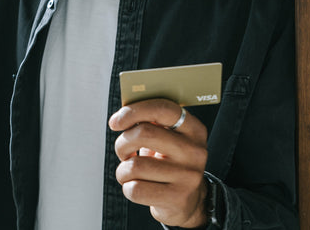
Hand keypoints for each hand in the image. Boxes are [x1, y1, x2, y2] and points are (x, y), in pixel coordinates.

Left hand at [109, 99, 207, 227]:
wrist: (187, 201)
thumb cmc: (168, 162)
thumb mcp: (167, 138)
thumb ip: (151, 121)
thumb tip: (122, 114)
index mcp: (193, 128)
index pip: (162, 109)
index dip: (134, 111)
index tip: (115, 121)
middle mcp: (194, 150)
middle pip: (144, 133)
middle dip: (123, 143)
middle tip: (123, 151)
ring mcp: (188, 176)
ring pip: (135, 166)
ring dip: (123, 170)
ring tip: (130, 172)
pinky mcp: (178, 198)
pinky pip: (136, 190)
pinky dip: (127, 187)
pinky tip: (136, 186)